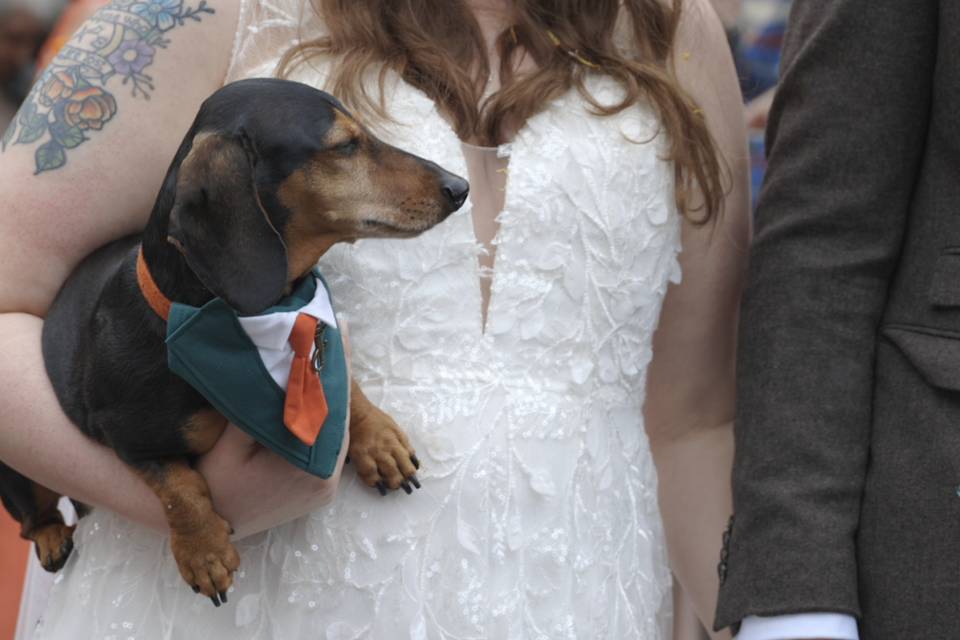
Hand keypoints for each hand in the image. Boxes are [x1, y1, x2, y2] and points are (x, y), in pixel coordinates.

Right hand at [196, 320, 351, 538]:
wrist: (207, 525)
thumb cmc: (213, 484)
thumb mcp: (229, 442)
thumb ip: (258, 410)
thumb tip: (284, 371)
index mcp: (310, 469)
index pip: (333, 409)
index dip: (336, 370)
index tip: (339, 334)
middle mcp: (327, 480)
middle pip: (338, 418)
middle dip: (335, 376)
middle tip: (337, 332)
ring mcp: (325, 486)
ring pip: (334, 430)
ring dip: (330, 395)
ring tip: (329, 352)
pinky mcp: (319, 486)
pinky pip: (326, 444)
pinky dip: (323, 416)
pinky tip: (319, 388)